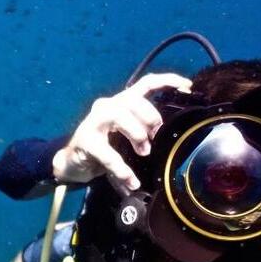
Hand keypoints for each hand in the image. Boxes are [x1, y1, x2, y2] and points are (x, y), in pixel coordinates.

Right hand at [52, 73, 191, 193]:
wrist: (72, 163)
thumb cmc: (104, 148)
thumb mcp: (127, 138)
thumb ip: (145, 134)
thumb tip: (172, 145)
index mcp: (121, 103)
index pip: (145, 84)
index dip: (167, 81)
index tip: (188, 87)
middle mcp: (107, 106)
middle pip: (133, 100)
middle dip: (150, 118)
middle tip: (155, 138)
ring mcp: (93, 121)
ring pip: (119, 115)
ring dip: (136, 133)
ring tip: (143, 152)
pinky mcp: (85, 140)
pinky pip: (107, 152)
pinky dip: (121, 168)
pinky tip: (130, 181)